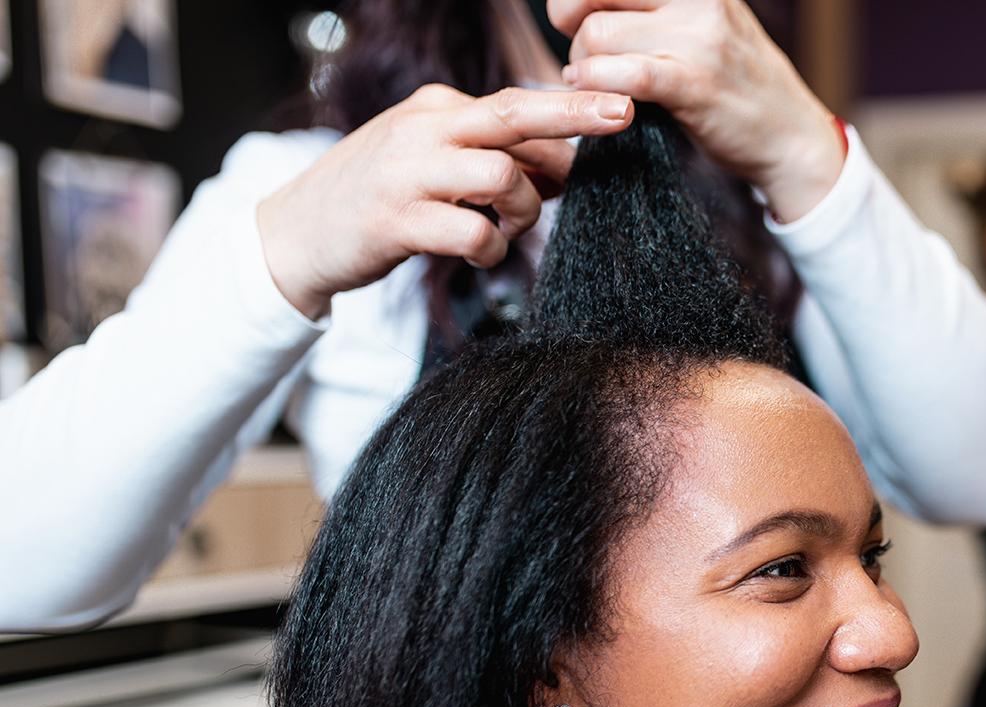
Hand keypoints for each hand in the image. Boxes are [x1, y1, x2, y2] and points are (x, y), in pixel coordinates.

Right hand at [257, 84, 633, 319]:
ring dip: (525, 211)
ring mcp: (408, 173)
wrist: (296, 234)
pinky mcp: (396, 221)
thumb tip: (564, 166)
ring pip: (501, 177)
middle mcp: (423, 131)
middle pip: (513, 116)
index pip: (515, 104)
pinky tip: (481, 253)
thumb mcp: (433, 163)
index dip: (570, 109)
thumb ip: (491, 159)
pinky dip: (492, 250)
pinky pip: (473, 233)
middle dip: (573, 115)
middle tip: (621, 118)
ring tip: (508, 230)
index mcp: (435, 110)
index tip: (619, 109)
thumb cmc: (378, 199)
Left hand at [551, 0, 843, 222]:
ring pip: (597, 33)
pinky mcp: (695, 82)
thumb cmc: (739, 85)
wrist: (792, 137)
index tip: (577, 21)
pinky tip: (603, 100)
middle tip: (584, 58)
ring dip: (584, 66)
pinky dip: (598, 84)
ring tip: (598, 86)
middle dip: (572, 27)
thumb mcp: (706, 24)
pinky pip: (624, 73)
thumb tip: (586, 7)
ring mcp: (699, 37)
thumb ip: (658, 9)